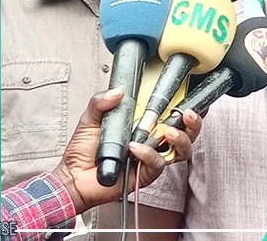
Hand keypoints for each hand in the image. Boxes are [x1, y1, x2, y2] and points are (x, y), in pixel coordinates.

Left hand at [50, 88, 201, 213]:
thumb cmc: (83, 151)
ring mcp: (150, 157)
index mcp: (143, 124)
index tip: (192, 98)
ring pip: (180, 150)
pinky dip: (148, 154)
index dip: (187, 107)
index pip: (171, 114)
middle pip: (185, 132)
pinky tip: (135, 148)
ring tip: (168, 131)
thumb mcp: (90, 119)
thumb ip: (101, 102)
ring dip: (180, 139)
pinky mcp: (145, 174)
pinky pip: (157, 163)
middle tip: (187, 114)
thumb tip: (117, 91)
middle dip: (193, 123)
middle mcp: (151, 141)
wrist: (73, 176)